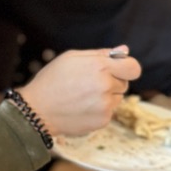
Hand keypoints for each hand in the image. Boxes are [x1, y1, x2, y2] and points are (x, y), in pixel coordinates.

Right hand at [21, 46, 141, 137]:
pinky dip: (99, 110)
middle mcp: (106, 86)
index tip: (119, 70)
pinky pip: (109, 112)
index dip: (127, 68)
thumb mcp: (71, 58)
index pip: (133, 68)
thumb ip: (100, 53)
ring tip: (83, 97)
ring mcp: (105, 105)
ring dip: (106, 97)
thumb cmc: (52, 80)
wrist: (37, 110)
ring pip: (117, 98)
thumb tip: (124, 50)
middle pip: (124, 83)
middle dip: (112, 82)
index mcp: (100, 67)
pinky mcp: (103, 120)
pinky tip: (81, 108)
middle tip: (90, 84)